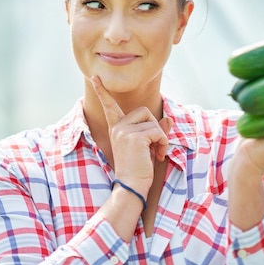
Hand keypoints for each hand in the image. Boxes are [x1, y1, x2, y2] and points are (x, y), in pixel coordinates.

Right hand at [91, 76, 171, 196]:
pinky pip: (158, 131)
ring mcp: (124, 131)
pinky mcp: (135, 136)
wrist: (132, 187)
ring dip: (161, 138)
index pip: (109, 106)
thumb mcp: (148, 147)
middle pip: (145, 111)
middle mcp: (118, 127)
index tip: (95, 77)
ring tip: (156, 153)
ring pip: (153, 122)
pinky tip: (157, 156)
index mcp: (116, 128)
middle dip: (155, 128)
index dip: (102, 91)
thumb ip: (157, 131)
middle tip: (155, 147)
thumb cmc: (139, 170)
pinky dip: (164, 143)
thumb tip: (168, 118)